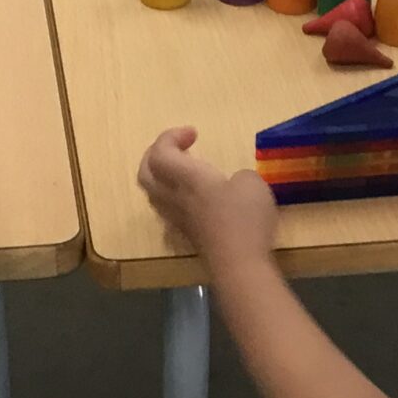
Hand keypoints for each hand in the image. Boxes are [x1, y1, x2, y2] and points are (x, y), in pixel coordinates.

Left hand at [138, 127, 276, 265]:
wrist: (239, 264)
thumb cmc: (244, 218)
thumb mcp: (252, 183)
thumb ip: (239, 177)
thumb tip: (233, 185)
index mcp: (187, 177)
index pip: (160, 152)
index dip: (170, 137)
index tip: (194, 134)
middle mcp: (174, 196)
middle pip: (145, 173)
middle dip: (156, 154)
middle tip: (178, 148)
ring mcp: (178, 219)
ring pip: (154, 193)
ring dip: (162, 177)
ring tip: (184, 171)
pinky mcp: (187, 235)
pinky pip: (168, 209)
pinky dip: (174, 196)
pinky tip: (194, 198)